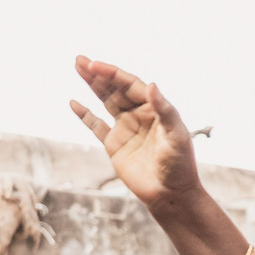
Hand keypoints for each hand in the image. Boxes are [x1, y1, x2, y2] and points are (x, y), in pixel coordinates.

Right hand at [72, 58, 206, 212]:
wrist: (170, 194)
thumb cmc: (180, 165)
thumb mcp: (176, 135)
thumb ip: (164, 110)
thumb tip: (151, 84)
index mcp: (154, 108)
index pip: (130, 84)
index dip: (112, 73)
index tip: (95, 65)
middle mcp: (138, 114)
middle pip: (114, 88)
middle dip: (97, 73)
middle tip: (79, 59)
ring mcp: (125, 128)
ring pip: (104, 101)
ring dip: (91, 86)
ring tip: (77, 68)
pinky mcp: (113, 145)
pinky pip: (96, 126)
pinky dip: (85, 115)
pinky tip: (74, 103)